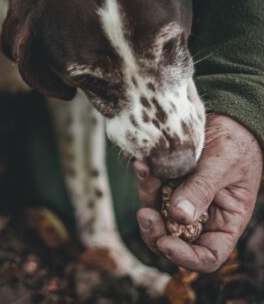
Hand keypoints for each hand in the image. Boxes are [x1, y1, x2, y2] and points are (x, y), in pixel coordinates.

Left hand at [134, 114, 262, 271]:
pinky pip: (150, 188)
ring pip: (156, 213)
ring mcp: (180, 200)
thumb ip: (202, 190)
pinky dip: (144, 177)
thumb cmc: (236, 144)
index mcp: (224, 223)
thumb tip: (178, 217)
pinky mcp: (166, 183)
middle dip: (154, 231)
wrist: (226, 119)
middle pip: (172, 239)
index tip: (165, 243)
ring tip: (143, 169)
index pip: (206, 256)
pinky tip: (140, 161)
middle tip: (144, 214)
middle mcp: (200, 217)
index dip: (185, 257)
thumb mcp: (223, 165)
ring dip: (146, 196)